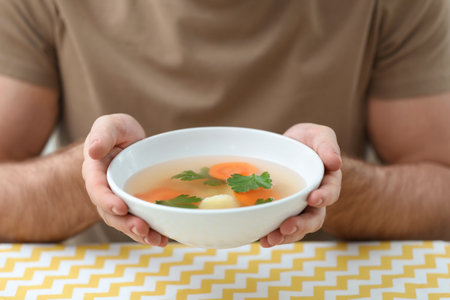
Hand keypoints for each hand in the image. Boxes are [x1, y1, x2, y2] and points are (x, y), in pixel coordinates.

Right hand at [82, 113, 167, 246]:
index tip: (121, 207)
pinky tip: (163, 239)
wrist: (129, 143)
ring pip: (125, 222)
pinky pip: (139, 222)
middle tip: (142, 228)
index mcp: (95, 172)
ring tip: (156, 240)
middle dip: (126, 223)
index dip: (106, 200)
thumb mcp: (111, 126)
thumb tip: (93, 151)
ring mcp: (119, 201)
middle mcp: (105, 191)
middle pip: (111, 212)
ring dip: (139, 233)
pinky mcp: (134, 207)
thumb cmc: (118, 133)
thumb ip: (103, 134)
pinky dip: (150, 233)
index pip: (97, 188)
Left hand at [260, 123, 341, 246]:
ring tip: (270, 240)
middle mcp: (315, 199)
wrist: (290, 148)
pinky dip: (271, 234)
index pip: (330, 192)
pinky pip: (279, 226)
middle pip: (313, 217)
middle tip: (286, 227)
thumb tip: (335, 163)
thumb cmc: (308, 141)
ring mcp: (298, 208)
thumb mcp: (319, 135)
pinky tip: (261, 239)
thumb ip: (328, 145)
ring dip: (285, 236)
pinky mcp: (282, 211)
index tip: (313, 199)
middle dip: (301, 225)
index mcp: (327, 181)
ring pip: (297, 227)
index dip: (324, 197)